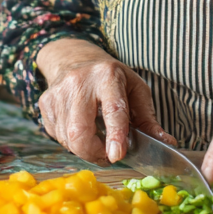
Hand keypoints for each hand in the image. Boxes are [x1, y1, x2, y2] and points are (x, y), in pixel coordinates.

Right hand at [35, 37, 175, 164]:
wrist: (73, 58)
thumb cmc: (111, 78)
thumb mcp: (136, 90)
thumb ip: (148, 119)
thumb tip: (168, 143)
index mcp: (107, 76)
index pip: (112, 109)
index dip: (115, 135)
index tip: (117, 155)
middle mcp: (79, 82)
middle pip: (80, 131)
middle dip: (94, 153)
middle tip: (107, 155)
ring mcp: (58, 93)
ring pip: (67, 139)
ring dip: (84, 149)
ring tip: (95, 138)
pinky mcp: (45, 103)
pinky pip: (56, 136)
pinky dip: (70, 141)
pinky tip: (79, 127)